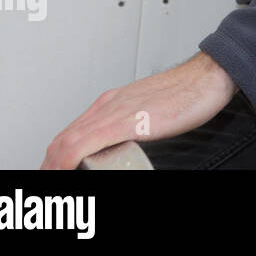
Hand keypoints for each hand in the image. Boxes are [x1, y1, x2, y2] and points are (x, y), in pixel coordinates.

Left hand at [41, 51, 236, 168]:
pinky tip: (67, 171)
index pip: (69, 134)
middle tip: (47, 180)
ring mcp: (114, 113)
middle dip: (49, 165)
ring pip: (66, 143)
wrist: (208, 74)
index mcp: (110, 103)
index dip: (54, 157)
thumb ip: (131, 123)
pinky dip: (68, 161)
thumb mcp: (150, 107)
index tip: (54, 171)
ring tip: (53, 181)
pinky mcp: (126, 122)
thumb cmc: (187, 91)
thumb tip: (123, 145)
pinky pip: (84, 144)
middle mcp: (107, 106)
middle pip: (61, 140)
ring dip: (54, 165)